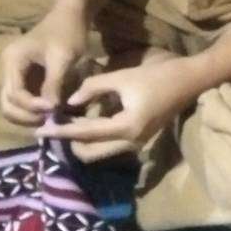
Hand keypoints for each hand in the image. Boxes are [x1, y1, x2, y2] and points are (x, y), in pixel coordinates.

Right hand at [0, 5, 89, 125]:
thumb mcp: (62, 58)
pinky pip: (24, 100)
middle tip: (49, 120)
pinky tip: (52, 111)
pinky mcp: (26, 78)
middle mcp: (8, 69)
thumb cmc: (67, 32)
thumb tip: (50, 110)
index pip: (14, 94)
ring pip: (14, 105)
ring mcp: (16, 74)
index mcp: (12, 61)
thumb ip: (53, 84)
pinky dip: (34, 109)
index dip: (32, 106)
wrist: (71, 15)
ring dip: (29, 115)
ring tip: (51, 117)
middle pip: (7, 104)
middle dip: (26, 116)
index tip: (53, 109)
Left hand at [41, 59, 198, 160]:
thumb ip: (93, 88)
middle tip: (54, 127)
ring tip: (67, 124)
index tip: (39, 131)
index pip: (85, 134)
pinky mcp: (139, 138)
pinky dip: (95, 137)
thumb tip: (71, 100)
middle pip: (90, 153)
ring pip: (100, 151)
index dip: (60, 132)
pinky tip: (87, 121)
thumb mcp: (122, 78)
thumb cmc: (158, 77)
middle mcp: (130, 143)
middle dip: (70, 143)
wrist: (190, 80)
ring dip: (82, 141)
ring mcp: (136, 143)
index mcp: (125, 128)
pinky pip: (110, 144)